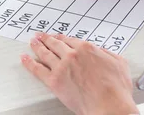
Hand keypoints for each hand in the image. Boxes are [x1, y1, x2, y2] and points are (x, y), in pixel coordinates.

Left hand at [21, 32, 138, 114]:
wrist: (109, 106)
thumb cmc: (116, 89)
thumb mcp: (118, 63)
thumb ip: (107, 53)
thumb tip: (102, 52)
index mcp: (86, 49)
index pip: (69, 40)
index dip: (62, 38)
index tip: (58, 38)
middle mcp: (72, 55)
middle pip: (55, 44)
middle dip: (47, 39)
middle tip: (41, 36)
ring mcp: (62, 67)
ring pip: (45, 53)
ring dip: (37, 46)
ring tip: (32, 43)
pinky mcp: (54, 81)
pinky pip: (37, 69)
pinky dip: (29, 63)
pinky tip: (25, 59)